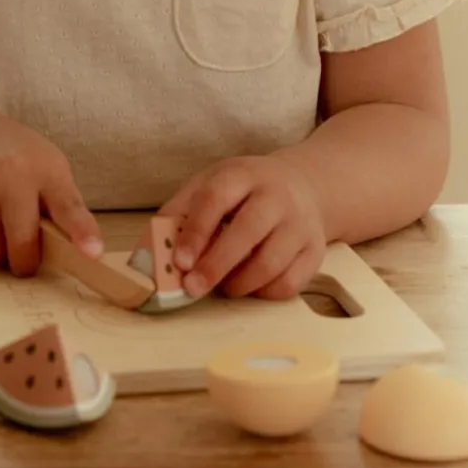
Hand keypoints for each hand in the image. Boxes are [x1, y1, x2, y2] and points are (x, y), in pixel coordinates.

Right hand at [0, 120, 102, 277]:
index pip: (68, 206)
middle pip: (21, 241)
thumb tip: (85, 254)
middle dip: (24, 260)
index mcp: (47, 171)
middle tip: (24, 255)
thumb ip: (66, 211)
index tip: (92, 254)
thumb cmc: (25, 164)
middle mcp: (11, 173)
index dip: (81, 232)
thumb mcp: (53, 174)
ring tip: (0, 226)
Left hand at [158, 154, 325, 300]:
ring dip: (240, 283)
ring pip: (271, 262)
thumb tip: (152, 249)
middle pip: (247, 231)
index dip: (195, 231)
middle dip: (216, 264)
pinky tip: (249, 286)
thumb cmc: (245, 190)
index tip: (179, 261)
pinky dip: (263, 293)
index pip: (216, 198)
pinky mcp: (315, 251)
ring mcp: (300, 223)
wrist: (304, 185)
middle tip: (193, 287)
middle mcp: (276, 196)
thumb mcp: (211, 183)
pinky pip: (289, 283)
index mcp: (243, 174)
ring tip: (222, 287)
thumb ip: (181, 211)